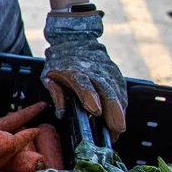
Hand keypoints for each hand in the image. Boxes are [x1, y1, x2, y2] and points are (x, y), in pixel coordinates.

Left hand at [41, 10, 126, 139]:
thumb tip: (62, 113)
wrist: (77, 39)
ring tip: (117, 132)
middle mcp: (95, 72)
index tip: (96, 111)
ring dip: (120, 114)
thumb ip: (56, 93)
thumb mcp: (50, 76)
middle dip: (114, 114)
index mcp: (75, 72)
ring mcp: (108, 73)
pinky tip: (119, 119)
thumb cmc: (60, 62)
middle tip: (115, 132)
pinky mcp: (117, 75)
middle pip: (108, 93)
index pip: (84, 85)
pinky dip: (121, 108)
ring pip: (118, 95)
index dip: (90, 98)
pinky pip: (122, 94)